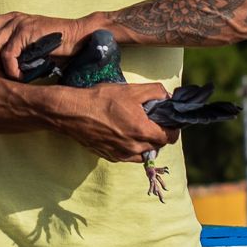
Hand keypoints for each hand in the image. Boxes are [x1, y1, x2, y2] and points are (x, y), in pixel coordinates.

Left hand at [0, 10, 84, 79]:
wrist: (79, 37)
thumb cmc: (54, 44)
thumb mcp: (26, 43)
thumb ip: (9, 47)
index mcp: (7, 19)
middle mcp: (10, 18)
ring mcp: (19, 23)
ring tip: (2, 79)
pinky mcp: (28, 31)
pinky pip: (8, 53)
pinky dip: (9, 68)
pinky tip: (18, 76)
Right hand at [49, 82, 177, 161]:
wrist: (73, 112)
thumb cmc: (101, 99)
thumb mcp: (131, 90)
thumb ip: (154, 92)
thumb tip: (167, 97)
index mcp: (142, 131)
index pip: (170, 137)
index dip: (172, 128)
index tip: (168, 120)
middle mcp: (134, 148)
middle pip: (158, 145)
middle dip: (159, 133)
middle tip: (151, 120)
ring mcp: (122, 155)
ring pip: (145, 153)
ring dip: (146, 142)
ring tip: (137, 127)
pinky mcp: (111, 157)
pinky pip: (130, 156)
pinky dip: (132, 147)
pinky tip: (123, 133)